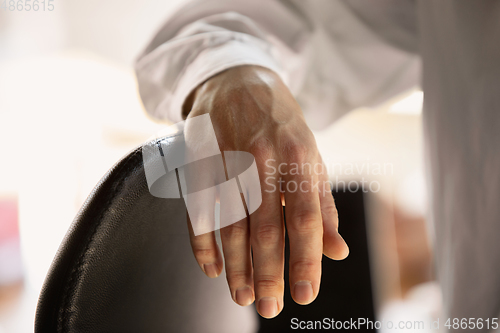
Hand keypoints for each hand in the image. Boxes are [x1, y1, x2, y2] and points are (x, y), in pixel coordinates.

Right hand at [184, 65, 348, 317]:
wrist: (239, 80)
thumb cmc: (282, 126)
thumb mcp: (312, 157)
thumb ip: (323, 204)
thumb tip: (337, 251)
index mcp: (300, 157)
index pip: (305, 218)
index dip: (306, 260)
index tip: (305, 296)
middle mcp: (264, 159)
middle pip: (265, 226)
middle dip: (268, 272)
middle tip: (270, 308)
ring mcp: (228, 158)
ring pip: (230, 222)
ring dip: (235, 265)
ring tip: (242, 297)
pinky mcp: (201, 159)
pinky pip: (199, 207)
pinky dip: (202, 241)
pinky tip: (211, 269)